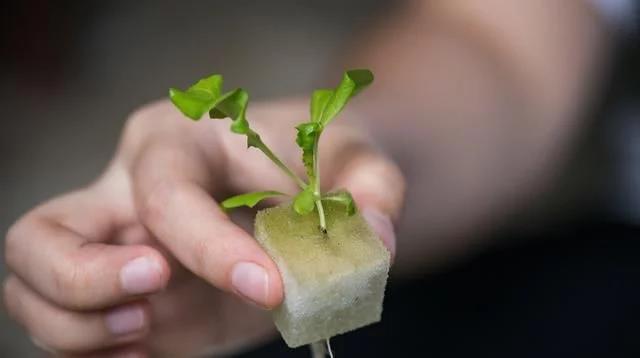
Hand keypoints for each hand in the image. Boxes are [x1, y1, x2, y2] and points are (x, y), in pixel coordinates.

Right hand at [3, 98, 403, 356]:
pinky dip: (89, 355)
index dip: (211, 250)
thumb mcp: (361, 164)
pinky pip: (71, 328)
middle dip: (84, 281)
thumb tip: (370, 248)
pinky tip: (144, 354)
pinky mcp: (127, 290)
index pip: (167, 196)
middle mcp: (128, 188)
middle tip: (152, 301)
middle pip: (43, 234)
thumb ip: (373, 196)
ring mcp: (118, 243)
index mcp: (180, 140)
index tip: (272, 290)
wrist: (302, 179)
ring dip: (77, 329)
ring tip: (147, 335)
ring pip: (34, 286)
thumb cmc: (322, 160)